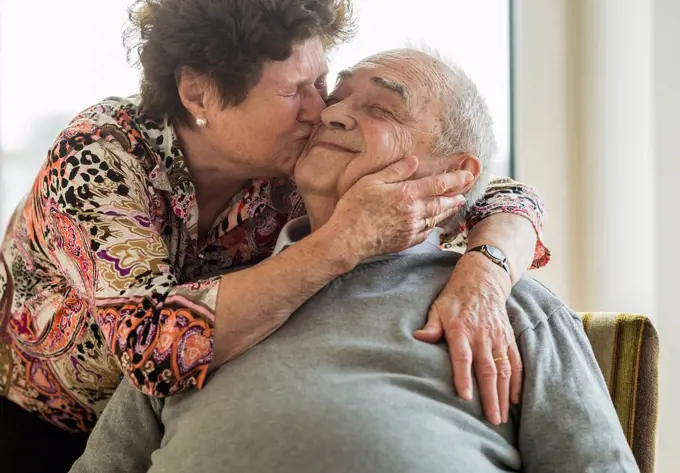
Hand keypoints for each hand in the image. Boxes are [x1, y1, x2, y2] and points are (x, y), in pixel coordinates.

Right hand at [325, 155, 469, 262]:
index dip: (456, 179)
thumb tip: (414, 161)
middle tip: (465, 192)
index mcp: (407, 194)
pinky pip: (426, 233)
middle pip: (442, 203)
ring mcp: (411, 228)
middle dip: (455, 197)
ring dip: (448, 211)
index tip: (468, 175)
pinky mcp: (406, 241)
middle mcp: (414, 212)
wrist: (348, 239)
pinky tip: (434, 222)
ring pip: (436, 218)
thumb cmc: (355, 208)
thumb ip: (395, 171)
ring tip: (455, 205)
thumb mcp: (372, 181)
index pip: (439, 184)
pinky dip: (433, 226)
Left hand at [414, 251, 520, 424]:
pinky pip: (516, 362)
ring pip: (504, 370)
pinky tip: (514, 399)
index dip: (463, 377)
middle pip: (487, 369)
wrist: (482, 280)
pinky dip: (517, 382)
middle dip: (490, 396)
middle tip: (492, 420)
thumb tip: (417, 338)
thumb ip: (430, 326)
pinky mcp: (509, 338)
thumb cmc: (455, 298)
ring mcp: (498, 338)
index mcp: (461, 330)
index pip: (463, 357)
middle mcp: (482, 335)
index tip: (465, 398)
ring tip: (502, 416)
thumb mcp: (438, 308)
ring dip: (504, 394)